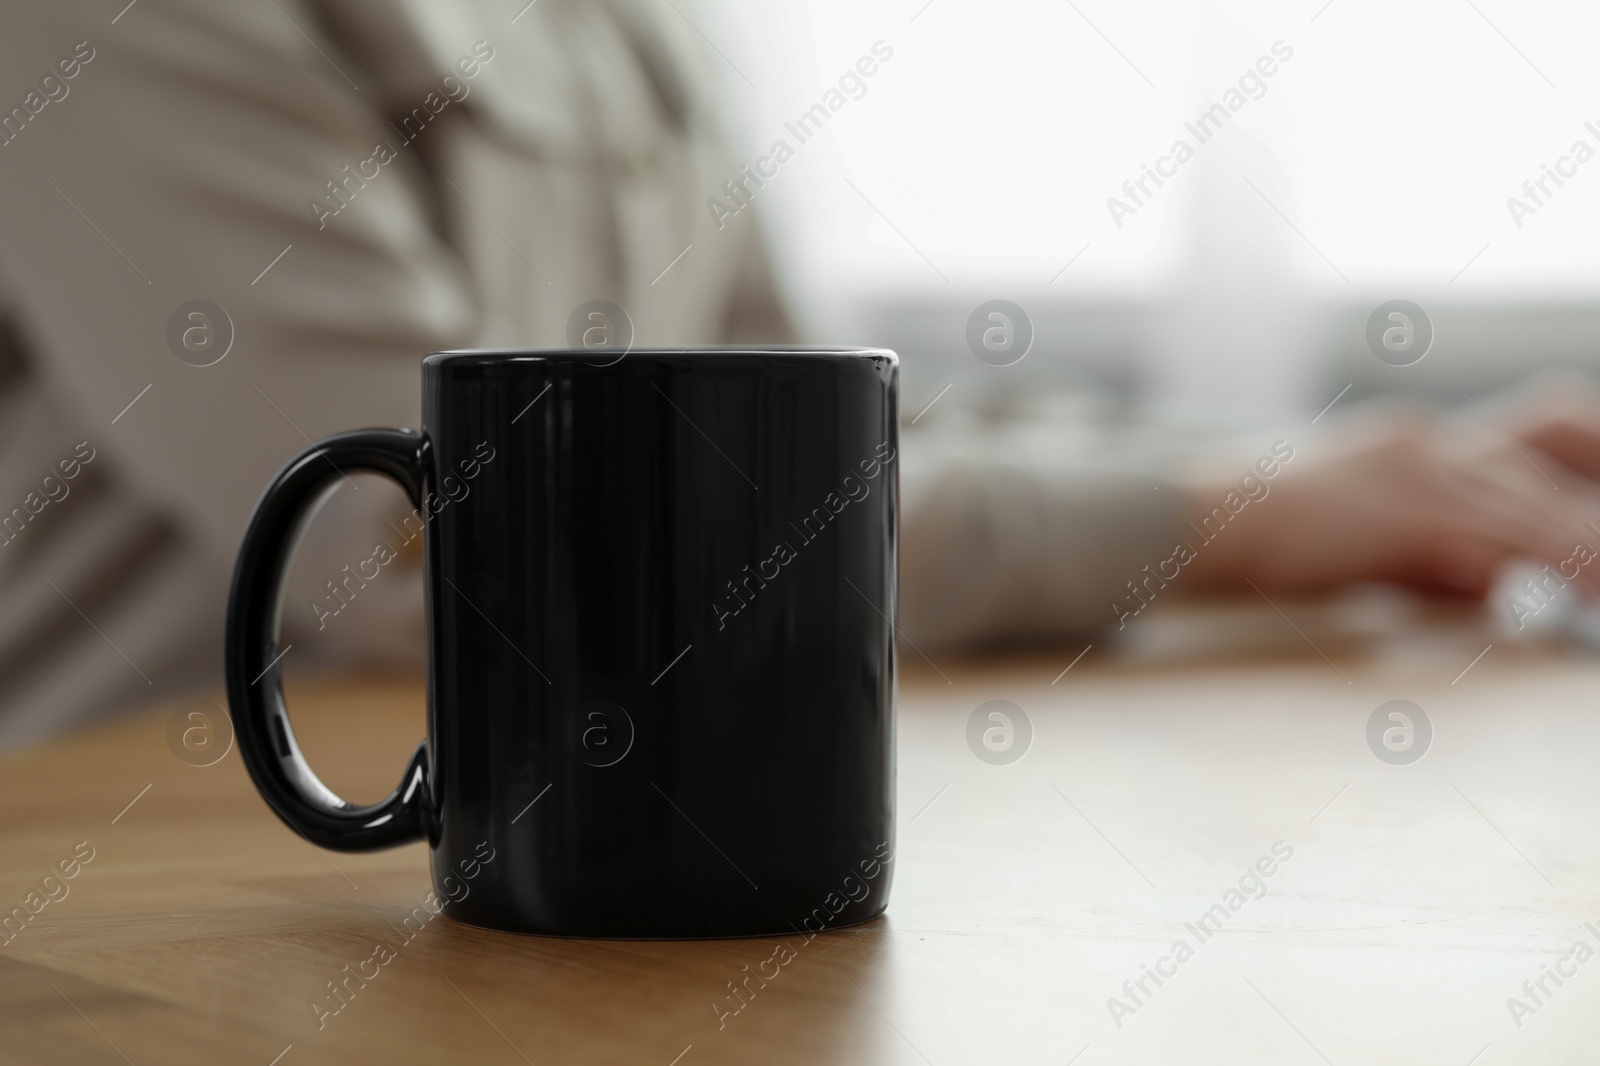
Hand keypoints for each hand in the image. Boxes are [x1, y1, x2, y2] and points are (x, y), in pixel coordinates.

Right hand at [1181, 386, 1599, 599]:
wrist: (1208, 521)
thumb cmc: (1266, 538)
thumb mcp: (1357, 529)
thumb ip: (1426, 548)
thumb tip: (1494, 582)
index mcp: (1415, 439)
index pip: (1535, 426)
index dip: (1584, 459)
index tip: (1596, 503)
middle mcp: (1429, 440)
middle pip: (1549, 450)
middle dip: (1589, 502)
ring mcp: (1420, 469)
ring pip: (1534, 500)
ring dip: (1584, 542)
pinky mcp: (1411, 511)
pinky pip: (1505, 538)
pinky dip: (1555, 564)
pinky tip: (1580, 590)